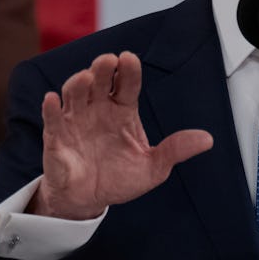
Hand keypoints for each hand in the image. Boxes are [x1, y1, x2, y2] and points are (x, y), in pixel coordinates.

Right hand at [30, 51, 213, 219]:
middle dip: (103, 68)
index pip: (127, 83)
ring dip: (78, 83)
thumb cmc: (121, 178)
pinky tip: (52, 99)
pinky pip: (52, 119)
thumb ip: (176, 150)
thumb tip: (207, 139)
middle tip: (108, 60)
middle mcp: (99, 108)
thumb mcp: (154, 167)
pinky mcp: (56, 137)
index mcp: (123, 110)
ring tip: (85, 78)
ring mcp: (76, 120)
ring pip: (75, 93)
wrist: (90, 202)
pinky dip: (51, 108)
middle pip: (100, 80)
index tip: (129, 58)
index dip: (128, 70)